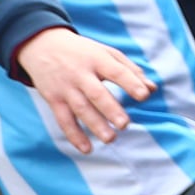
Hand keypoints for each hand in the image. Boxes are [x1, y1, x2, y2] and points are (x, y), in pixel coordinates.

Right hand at [13, 27, 155, 155]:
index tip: (144, 96)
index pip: (116, 71)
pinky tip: (87, 148)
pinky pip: (63, 119)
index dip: (130, 83)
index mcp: (97, 59)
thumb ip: (130, 70)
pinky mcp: (53, 99)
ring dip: (95, 125)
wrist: (42, 45)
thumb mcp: (106, 53)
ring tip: (111, 139)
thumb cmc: (83, 52)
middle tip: (125, 124)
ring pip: (80, 108)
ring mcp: (65, 87)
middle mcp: (80, 73)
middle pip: (96, 93)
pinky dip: (74, 135)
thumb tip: (153, 88)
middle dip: (111, 109)